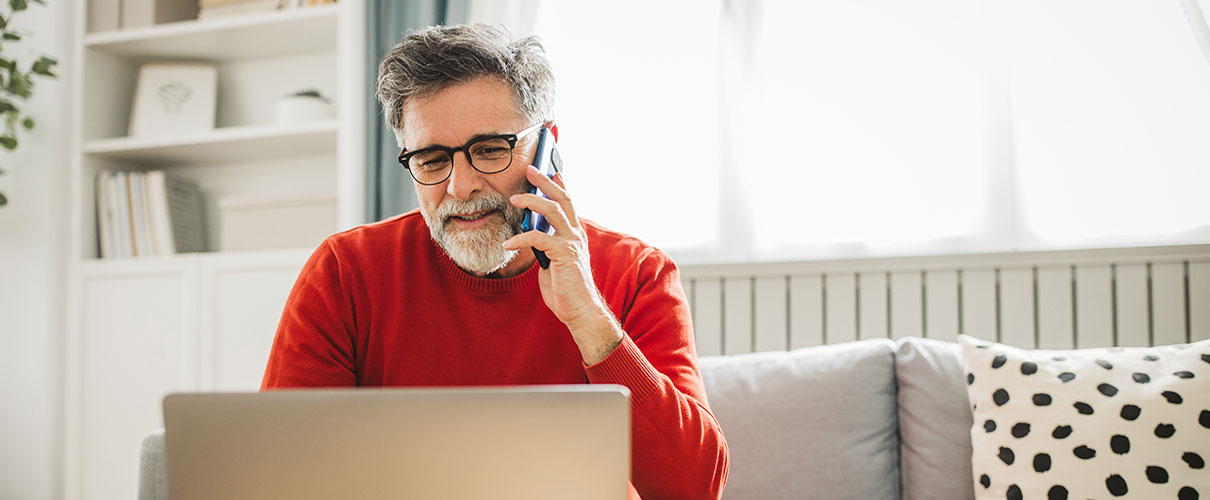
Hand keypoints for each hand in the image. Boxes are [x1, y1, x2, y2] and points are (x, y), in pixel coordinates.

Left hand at [503, 165, 621, 364]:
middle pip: (562, 199)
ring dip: (532, 201)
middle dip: (544, 182)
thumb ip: (544, 245)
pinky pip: (539, 238)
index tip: (550, 170)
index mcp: (574, 234)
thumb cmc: (565, 288)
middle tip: (529, 170)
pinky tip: (509, 243)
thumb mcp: (552, 261)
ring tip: (514, 199)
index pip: (568, 203)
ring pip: (552, 211)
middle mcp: (576, 234)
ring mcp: (572, 243)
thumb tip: (530, 232)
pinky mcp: (563, 254)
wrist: (579, 310)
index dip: (558, 185)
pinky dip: (522, 237)